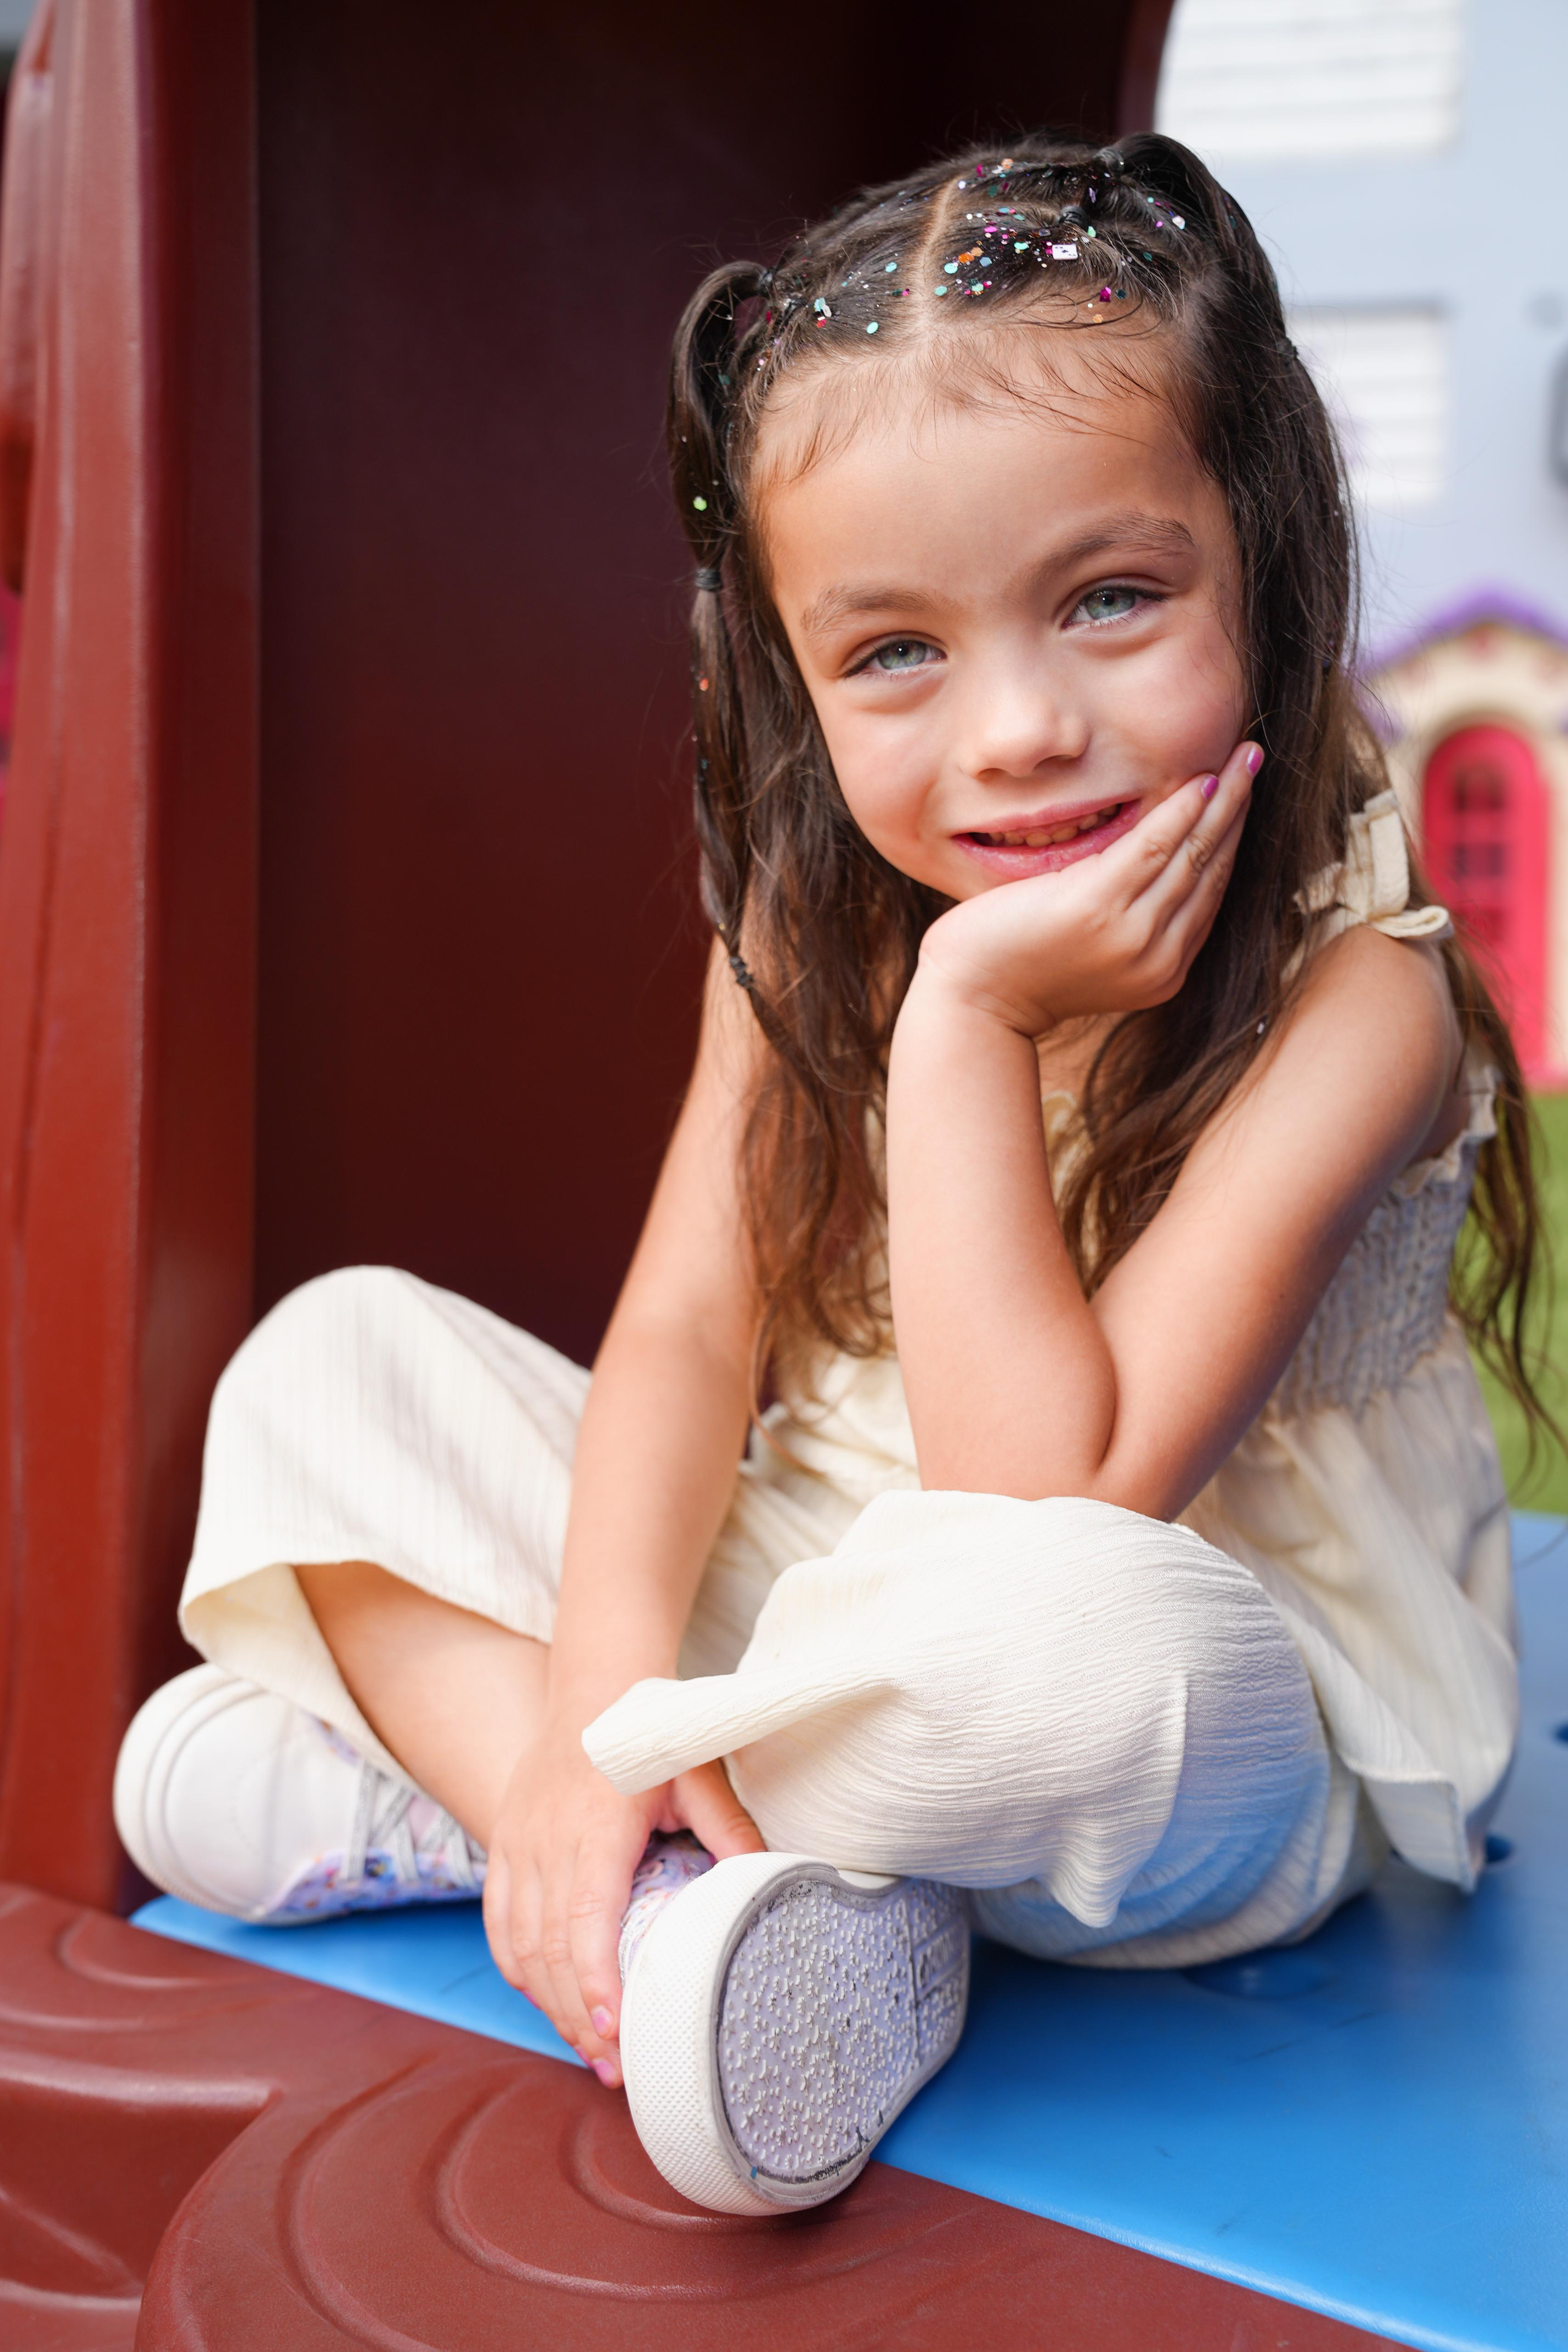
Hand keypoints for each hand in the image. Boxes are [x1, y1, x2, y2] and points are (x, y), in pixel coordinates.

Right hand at [481, 1712, 763, 2085]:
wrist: (595, 1683)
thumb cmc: (653, 1730)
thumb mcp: (702, 1773)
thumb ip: (732, 1830)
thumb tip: (767, 1883)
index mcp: (595, 1825)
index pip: (583, 1918)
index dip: (594, 1982)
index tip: (613, 2032)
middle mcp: (546, 1839)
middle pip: (549, 1948)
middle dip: (578, 2016)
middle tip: (615, 2069)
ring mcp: (517, 1843)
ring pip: (518, 1943)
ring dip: (549, 2003)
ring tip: (590, 2048)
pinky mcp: (503, 1844)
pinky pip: (499, 1922)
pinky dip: (519, 1968)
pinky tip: (548, 2000)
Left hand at [914, 744, 1257, 1036]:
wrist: (972, 1000)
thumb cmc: (1017, 967)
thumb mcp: (1089, 948)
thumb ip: (1127, 918)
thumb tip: (1151, 863)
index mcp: (1161, 971)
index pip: (1209, 894)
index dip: (1231, 840)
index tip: (1244, 796)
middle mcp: (1157, 958)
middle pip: (1212, 869)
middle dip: (1239, 810)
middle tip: (1256, 759)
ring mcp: (1131, 935)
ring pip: (1193, 854)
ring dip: (1224, 800)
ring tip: (1245, 756)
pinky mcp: (1099, 907)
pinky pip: (1154, 847)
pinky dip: (1181, 811)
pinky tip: (1203, 780)